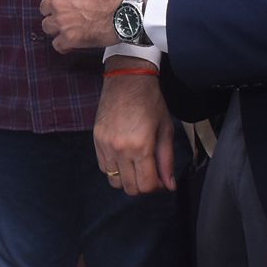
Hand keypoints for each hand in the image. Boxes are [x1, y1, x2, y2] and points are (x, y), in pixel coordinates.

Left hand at [40, 0, 135, 51]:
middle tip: (66, 14)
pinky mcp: (70, 38)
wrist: (129, 11)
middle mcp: (58, 3)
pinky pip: (57, 45)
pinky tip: (70, 43)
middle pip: (45, 8)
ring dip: (55, 27)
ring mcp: (62, 22)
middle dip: (53, 10)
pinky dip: (63, 45)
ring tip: (67, 29)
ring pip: (47, 26)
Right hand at [93, 59, 175, 194]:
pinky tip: (124, 158)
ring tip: (136, 166)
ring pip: (114, 181)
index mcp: (141, 147)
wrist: (127, 79)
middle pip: (130, 188)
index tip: (161, 179)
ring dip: (127, 179)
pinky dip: (115, 169)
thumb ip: (166, 160)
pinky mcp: (97, 140)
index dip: (156, 187)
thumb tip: (169, 184)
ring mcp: (106, 146)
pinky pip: (103, 167)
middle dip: (142, 185)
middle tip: (150, 173)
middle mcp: (120, 150)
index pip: (146, 185)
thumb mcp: (165, 130)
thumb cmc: (149, 101)